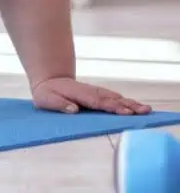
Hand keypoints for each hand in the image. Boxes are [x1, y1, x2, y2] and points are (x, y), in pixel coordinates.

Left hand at [31, 77, 151, 114]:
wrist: (49, 80)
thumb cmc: (46, 93)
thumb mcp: (45, 99)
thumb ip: (59, 104)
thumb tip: (74, 109)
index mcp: (79, 94)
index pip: (98, 101)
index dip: (112, 107)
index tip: (126, 112)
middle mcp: (90, 92)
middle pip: (111, 99)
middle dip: (128, 105)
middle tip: (144, 111)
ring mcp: (95, 92)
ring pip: (115, 98)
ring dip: (131, 103)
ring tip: (146, 110)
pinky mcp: (98, 95)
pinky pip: (114, 98)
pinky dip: (126, 102)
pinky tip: (138, 108)